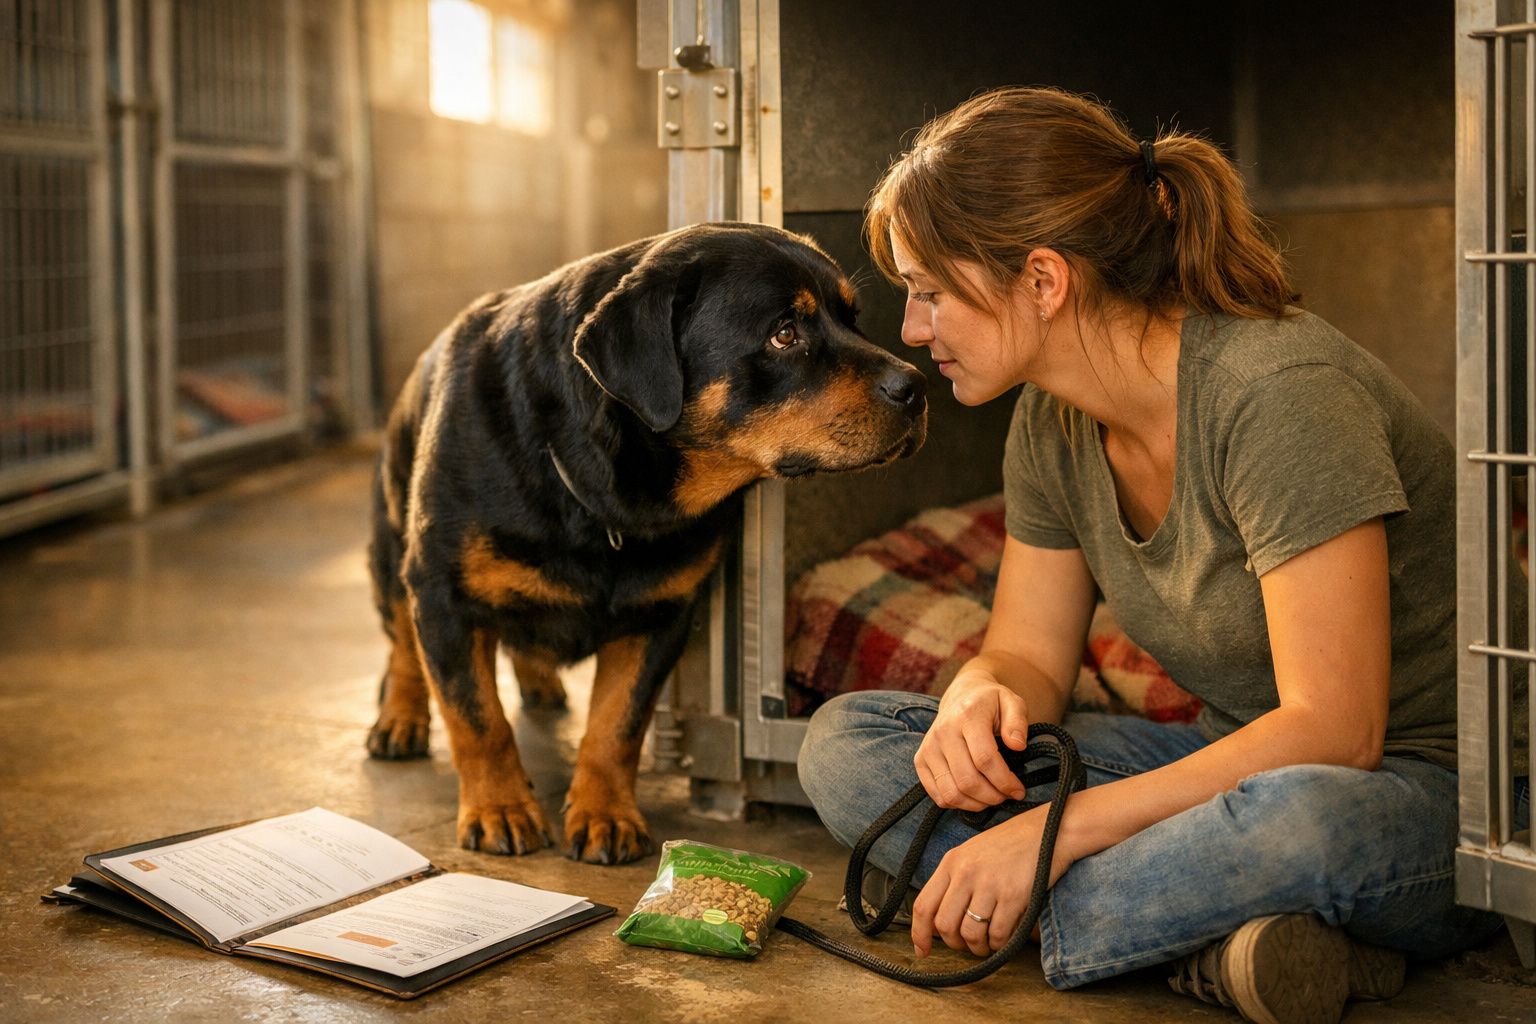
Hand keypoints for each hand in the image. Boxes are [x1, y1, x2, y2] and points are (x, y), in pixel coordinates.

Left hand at [910, 804, 1074, 957]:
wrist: (1048, 831)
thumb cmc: (1009, 846)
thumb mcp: (971, 854)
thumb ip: (953, 882)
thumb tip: (937, 922)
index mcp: (951, 862)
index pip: (924, 905)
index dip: (919, 934)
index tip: (923, 950)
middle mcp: (966, 872)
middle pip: (944, 925)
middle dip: (954, 944)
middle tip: (967, 945)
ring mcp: (989, 884)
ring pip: (970, 934)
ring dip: (978, 947)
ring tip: (986, 944)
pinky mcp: (1014, 895)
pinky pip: (998, 934)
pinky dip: (999, 944)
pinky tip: (1004, 937)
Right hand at [915, 672, 1029, 810]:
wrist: (961, 696)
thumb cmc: (990, 703)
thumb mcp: (1012, 702)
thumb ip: (1018, 722)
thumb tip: (1018, 746)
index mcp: (967, 715)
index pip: (985, 759)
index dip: (1005, 781)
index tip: (1018, 790)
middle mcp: (943, 731)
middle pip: (967, 780)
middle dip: (993, 797)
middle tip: (1007, 796)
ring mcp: (929, 747)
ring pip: (952, 793)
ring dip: (976, 804)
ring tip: (992, 798)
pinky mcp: (921, 760)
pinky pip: (938, 795)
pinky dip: (959, 804)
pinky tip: (974, 797)